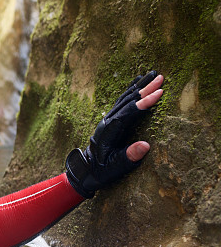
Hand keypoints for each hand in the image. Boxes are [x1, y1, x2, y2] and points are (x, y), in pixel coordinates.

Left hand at [65, 71, 163, 197]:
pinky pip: (122, 101)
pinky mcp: (110, 120)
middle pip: (127, 102)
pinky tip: (138, 81)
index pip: (128, 114)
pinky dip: (131, 90)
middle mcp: (107, 122)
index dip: (143, 103)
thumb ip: (128, 158)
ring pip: (124, 99)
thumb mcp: (114, 169)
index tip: (159, 93)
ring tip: (154, 74)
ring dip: (139, 86)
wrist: (85, 171)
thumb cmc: (101, 172)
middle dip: (144, 89)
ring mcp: (107, 120)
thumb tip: (145, 145)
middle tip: (161, 77)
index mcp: (108, 133)